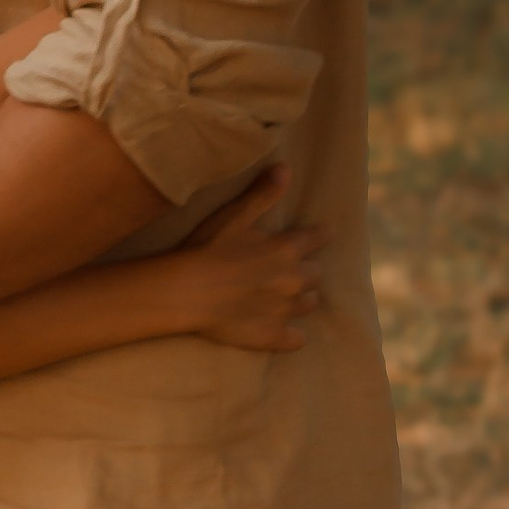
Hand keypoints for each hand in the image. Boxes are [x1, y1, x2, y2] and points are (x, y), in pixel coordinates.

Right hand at [174, 169, 325, 351]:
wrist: (187, 291)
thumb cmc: (208, 248)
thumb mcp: (234, 215)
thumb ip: (263, 193)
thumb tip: (286, 168)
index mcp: (287, 249)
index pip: (318, 238)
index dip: (318, 235)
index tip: (321, 234)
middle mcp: (294, 279)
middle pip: (315, 273)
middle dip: (306, 269)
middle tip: (292, 268)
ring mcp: (285, 310)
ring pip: (309, 303)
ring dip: (301, 297)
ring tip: (287, 295)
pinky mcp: (272, 336)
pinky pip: (296, 339)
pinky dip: (293, 335)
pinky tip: (285, 331)